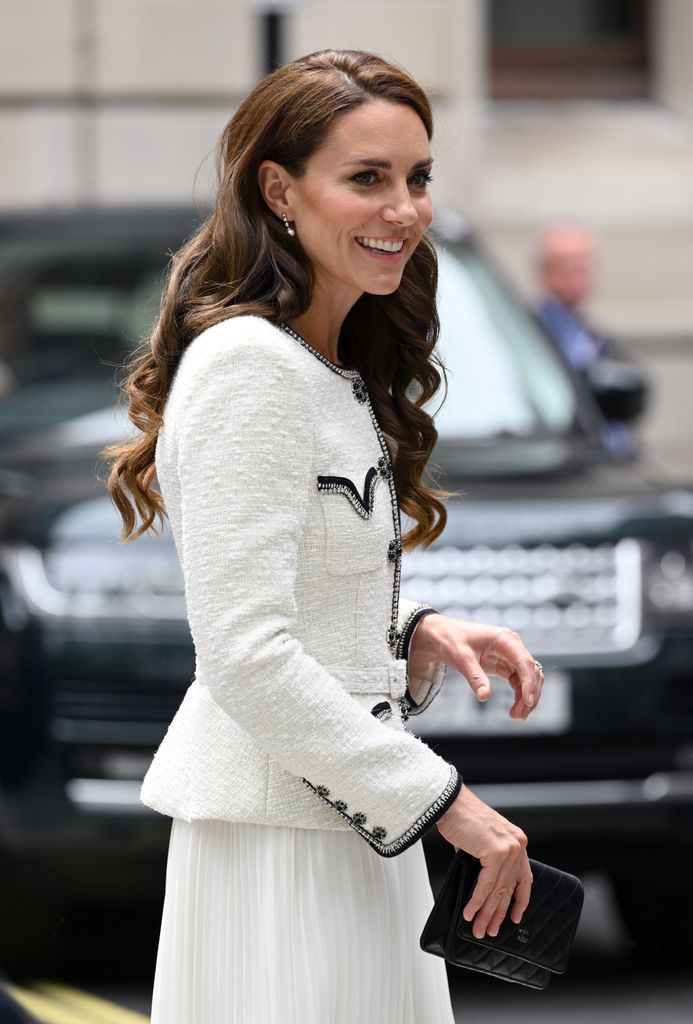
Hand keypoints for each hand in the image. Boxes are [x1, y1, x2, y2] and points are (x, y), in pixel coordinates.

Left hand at [409, 613, 543, 719]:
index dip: (530, 683)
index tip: (528, 702)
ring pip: (528, 678)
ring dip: (526, 697)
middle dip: (530, 694)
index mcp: (504, 639)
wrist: (440, 635)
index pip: (524, 662)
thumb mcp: (461, 658)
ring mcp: (509, 655)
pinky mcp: (504, 664)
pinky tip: (514, 709)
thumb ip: (475, 677)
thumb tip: (485, 696)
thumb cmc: (450, 640)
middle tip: (520, 716)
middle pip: (531, 671)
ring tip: (517, 716)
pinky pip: (518, 681)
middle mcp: (511, 646)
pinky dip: (519, 695)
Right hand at [436, 785, 531, 938]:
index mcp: (516, 841)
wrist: (449, 803)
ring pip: (498, 890)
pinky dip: (476, 902)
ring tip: (478, 928)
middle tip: (489, 929)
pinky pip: (486, 886)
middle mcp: (517, 845)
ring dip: (486, 913)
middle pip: (509, 888)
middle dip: (498, 913)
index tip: (516, 917)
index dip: (520, 900)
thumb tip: (479, 882)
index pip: (524, 878)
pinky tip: (470, 912)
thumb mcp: (480, 841)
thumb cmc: (461, 817)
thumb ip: (485, 860)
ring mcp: (509, 849)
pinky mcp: (497, 853)